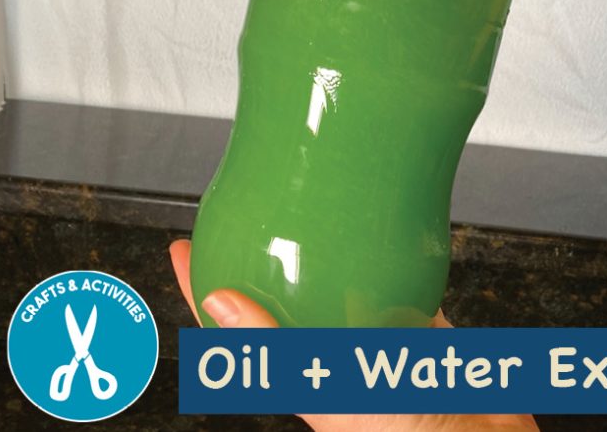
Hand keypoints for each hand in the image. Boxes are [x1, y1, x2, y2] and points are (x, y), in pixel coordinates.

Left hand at [170, 240, 537, 431]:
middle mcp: (334, 358)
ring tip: (306, 212)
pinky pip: (398, 286)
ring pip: (337, 289)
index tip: (184, 248)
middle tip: (242, 214)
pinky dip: (387, 260)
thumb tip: (219, 303)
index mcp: (302, 378)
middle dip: (258, 260)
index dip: (203, 289)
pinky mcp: (422, 330)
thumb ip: (279, 353)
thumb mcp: (335, 393)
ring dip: (319, 255)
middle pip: (282, 299)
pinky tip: (384, 235)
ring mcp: (377, 343)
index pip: (234, 328)